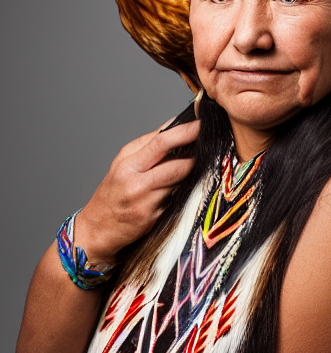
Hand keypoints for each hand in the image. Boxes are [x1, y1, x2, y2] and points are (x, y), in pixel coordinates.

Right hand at [73, 119, 199, 260]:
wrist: (98, 228)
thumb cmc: (113, 193)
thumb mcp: (123, 164)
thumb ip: (148, 146)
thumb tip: (174, 125)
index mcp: (127, 163)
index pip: (162, 141)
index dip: (185, 131)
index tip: (201, 124)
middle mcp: (135, 181)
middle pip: (176, 162)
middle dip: (197, 152)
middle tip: (210, 144)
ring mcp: (145, 201)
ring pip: (181, 181)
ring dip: (192, 173)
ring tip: (197, 166)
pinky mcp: (154, 217)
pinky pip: (177, 198)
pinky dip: (183, 191)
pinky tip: (183, 188)